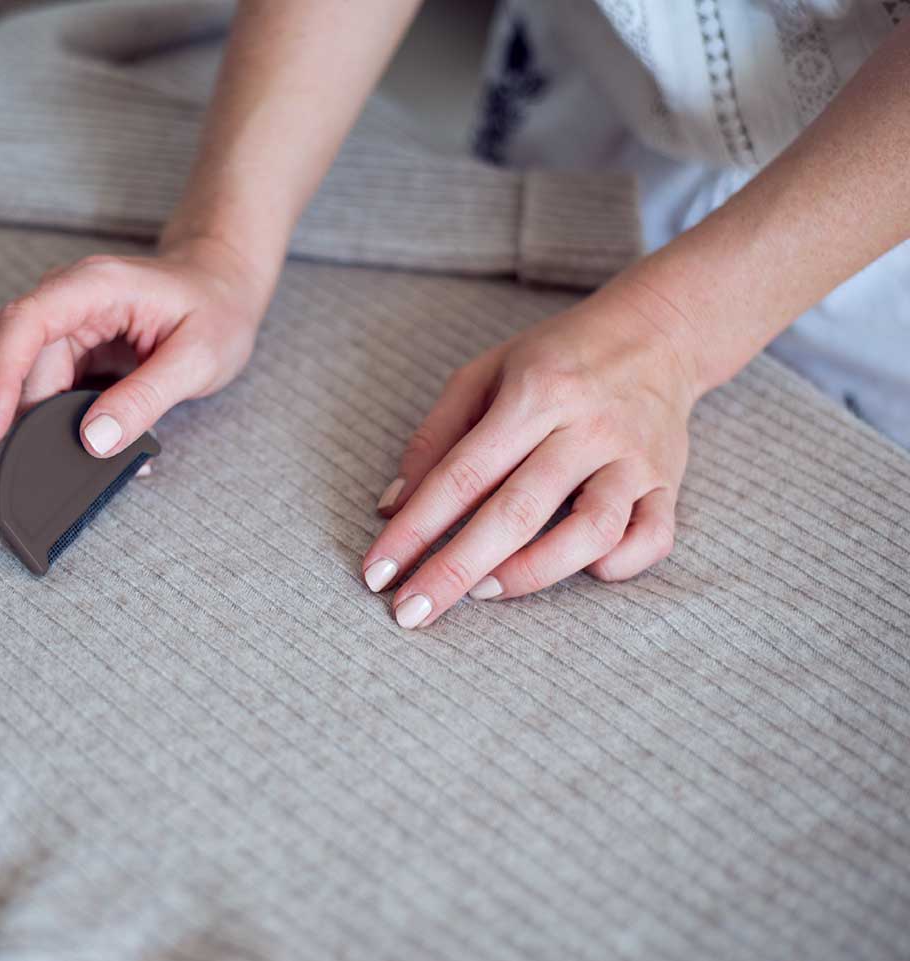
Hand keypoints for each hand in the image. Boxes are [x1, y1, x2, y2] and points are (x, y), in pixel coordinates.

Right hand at [0, 236, 272, 456]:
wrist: (225, 285)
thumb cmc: (218, 310)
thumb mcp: (197, 359)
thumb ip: (145, 399)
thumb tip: (93, 441)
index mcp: (96, 286)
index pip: (25, 324)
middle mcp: (72, 298)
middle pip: (27, 364)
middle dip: (35, 419)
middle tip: (60, 467)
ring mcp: (71, 322)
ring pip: (39, 383)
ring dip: (59, 424)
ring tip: (98, 454)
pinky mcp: (77, 346)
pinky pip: (58, 388)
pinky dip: (74, 419)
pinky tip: (104, 438)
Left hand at [362, 277, 702, 627]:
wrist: (659, 331)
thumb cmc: (555, 359)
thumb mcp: (483, 374)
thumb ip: (435, 438)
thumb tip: (392, 508)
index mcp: (534, 394)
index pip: (461, 474)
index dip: (414, 529)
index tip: (377, 572)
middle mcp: (587, 427)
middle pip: (517, 512)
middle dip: (456, 569)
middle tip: (412, 613)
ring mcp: (634, 458)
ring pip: (591, 532)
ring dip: (532, 572)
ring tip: (484, 591)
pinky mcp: (669, 483)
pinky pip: (652, 540)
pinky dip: (617, 566)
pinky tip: (580, 572)